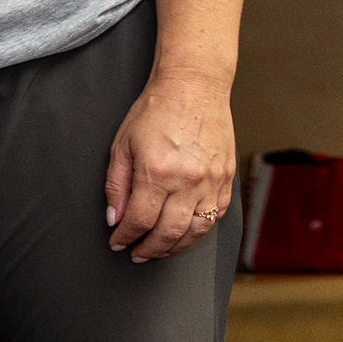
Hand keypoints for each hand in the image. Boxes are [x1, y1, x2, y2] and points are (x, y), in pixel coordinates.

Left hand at [105, 70, 234, 261]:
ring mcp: (211, 181)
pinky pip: (216, 215)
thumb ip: (117, 186)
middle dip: (149, 249)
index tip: (117, 242)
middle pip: (168, 233)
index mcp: (157, 174)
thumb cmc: (155, 111)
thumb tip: (115, 218)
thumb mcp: (122, 145)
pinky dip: (200, 229)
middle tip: (137, 254)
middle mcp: (187, 181)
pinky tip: (185, 231)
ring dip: (176, 246)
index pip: (139, 221)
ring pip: (196, 230)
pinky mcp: (226, 178)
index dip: (125, 237)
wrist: (193, 87)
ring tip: (159, 249)